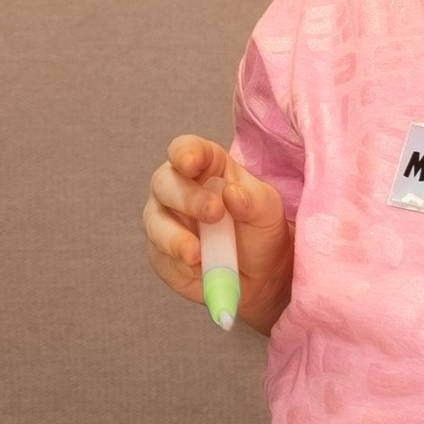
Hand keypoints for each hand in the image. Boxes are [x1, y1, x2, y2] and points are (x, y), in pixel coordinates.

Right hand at [143, 134, 291, 331]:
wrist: (260, 273)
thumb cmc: (259, 229)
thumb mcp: (267, 210)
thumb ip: (254, 199)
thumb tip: (233, 194)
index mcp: (204, 166)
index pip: (185, 149)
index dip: (185, 152)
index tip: (192, 163)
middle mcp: (176, 189)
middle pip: (165, 183)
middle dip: (187, 198)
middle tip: (214, 213)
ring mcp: (164, 222)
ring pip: (156, 223)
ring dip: (175, 237)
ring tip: (197, 254)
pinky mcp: (161, 255)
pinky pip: (161, 256)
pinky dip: (178, 262)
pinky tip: (198, 267)